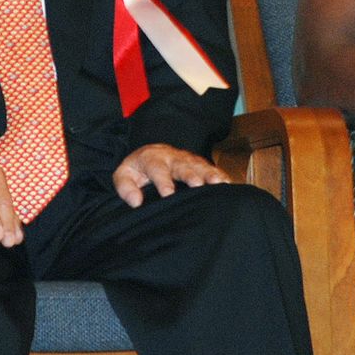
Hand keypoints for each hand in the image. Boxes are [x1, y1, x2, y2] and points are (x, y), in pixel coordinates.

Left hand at [112, 144, 229, 207]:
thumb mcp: (124, 174)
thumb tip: (136, 201)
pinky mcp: (200, 165)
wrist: (153, 153)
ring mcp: (189, 160)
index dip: (163, 181)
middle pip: (183, 165)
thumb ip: (125, 187)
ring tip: (219, 184)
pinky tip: (229, 185)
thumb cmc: (139, 170)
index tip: (168, 194)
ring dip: (210, 174)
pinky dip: (221, 176)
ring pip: (200, 165)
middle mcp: (173, 157)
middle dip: (191, 174)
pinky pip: (212, 169)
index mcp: (152, 158)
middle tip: (199, 185)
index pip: (157, 169)